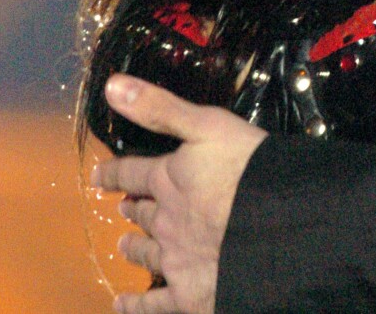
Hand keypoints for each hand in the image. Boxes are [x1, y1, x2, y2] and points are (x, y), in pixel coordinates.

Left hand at [92, 74, 267, 313]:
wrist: (277, 224)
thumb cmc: (247, 167)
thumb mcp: (207, 123)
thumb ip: (160, 107)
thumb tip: (111, 85)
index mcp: (169, 178)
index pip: (133, 172)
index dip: (114, 173)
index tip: (98, 176)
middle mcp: (165, 220)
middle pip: (142, 214)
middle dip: (132, 209)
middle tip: (121, 207)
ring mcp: (176, 260)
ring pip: (147, 254)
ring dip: (135, 248)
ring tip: (124, 246)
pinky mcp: (190, 294)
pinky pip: (155, 304)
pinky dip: (136, 306)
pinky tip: (121, 307)